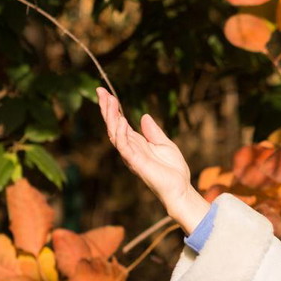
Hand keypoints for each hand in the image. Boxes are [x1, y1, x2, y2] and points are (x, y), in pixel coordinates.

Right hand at [97, 87, 208, 232]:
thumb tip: (144, 117)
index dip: (113, 108)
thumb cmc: (173, 170)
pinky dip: (121, 134)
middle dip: (107, 109)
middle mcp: (130, 148)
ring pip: (115, 134)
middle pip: (113, 125)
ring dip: (111, 118)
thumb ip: (153, 132)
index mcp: (136, 143)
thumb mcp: (165, 144)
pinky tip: (121, 121)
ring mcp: (131, 155)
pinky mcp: (135, 162)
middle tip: (100, 91)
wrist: (180, 188)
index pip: (120, 122)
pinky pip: (124, 146)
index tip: (106, 93)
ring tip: (110, 102)